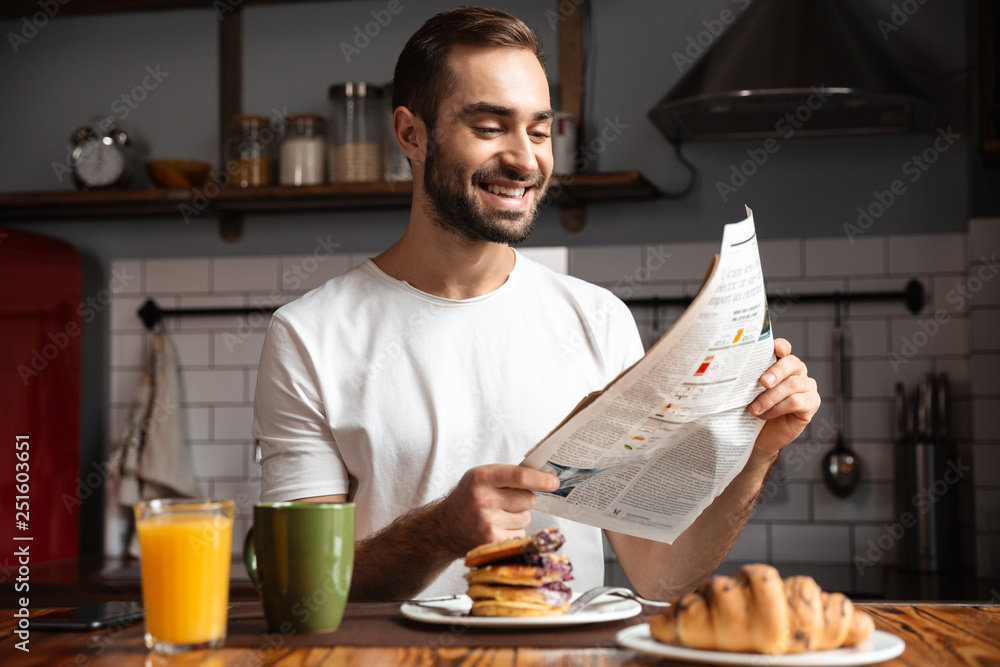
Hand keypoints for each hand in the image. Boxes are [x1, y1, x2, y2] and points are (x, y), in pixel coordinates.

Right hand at [436, 464, 558, 556]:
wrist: (443, 529)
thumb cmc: (468, 498)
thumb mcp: (480, 477)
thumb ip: (507, 475)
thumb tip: (545, 477)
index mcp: (481, 477)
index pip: (520, 476)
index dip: (541, 479)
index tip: (555, 482)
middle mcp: (483, 500)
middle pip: (528, 499)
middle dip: (524, 499)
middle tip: (507, 501)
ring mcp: (487, 523)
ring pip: (526, 518)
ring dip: (518, 517)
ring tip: (497, 516)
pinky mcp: (492, 542)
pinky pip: (520, 534)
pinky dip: (513, 533)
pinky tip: (496, 529)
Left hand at [749, 338, 819, 455]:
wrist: (760, 436)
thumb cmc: (754, 410)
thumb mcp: (748, 392)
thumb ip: (749, 378)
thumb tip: (733, 369)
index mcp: (780, 363)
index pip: (783, 348)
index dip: (781, 346)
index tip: (775, 349)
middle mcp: (796, 372)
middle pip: (792, 363)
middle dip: (776, 371)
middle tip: (762, 382)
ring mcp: (806, 387)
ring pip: (792, 384)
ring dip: (770, 397)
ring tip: (754, 409)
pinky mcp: (811, 403)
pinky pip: (797, 401)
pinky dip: (778, 408)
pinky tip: (765, 415)